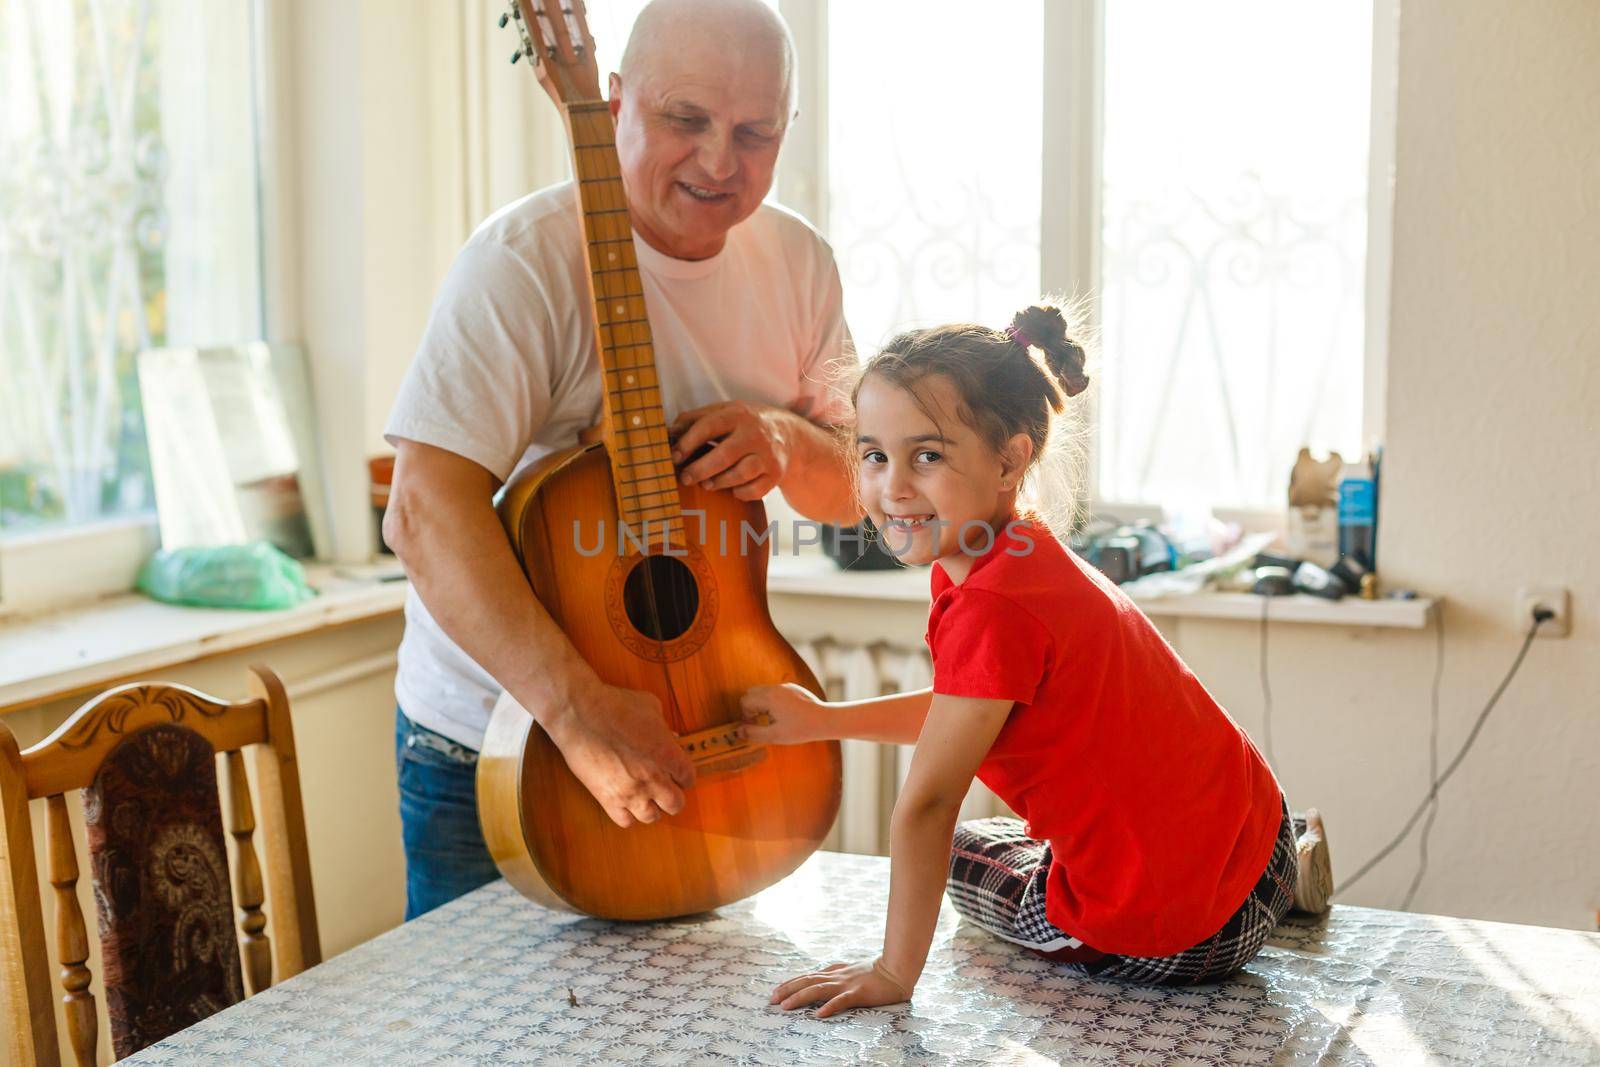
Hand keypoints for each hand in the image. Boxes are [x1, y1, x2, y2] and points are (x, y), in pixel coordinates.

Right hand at [544, 681, 695, 827]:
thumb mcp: (650, 706)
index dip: (683, 775)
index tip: (676, 772)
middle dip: (672, 796)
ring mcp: (630, 791)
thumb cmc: (615, 704)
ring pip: (652, 817)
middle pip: (676, 804)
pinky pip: (625, 821)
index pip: (689, 778)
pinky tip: (625, 801)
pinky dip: (628, 814)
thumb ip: (665, 727)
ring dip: (651, 807)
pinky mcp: (607, 799)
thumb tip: (671, 737)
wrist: (580, 714)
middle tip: (663, 786)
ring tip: (644, 796)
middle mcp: (653, 778)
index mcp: (668, 754)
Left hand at [670, 401, 794, 500]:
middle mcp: (755, 433)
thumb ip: (695, 419)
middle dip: (700, 470)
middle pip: (724, 455)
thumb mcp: (724, 412)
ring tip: (707, 483)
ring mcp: (768, 455)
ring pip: (740, 474)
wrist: (789, 435)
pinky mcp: (776, 474)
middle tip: (686, 478)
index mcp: (738, 414)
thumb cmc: (745, 424)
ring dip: (719, 482)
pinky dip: (740, 493)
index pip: (709, 426)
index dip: (688, 443)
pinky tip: (732, 488)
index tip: (674, 457)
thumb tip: (668, 434)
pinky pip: (755, 490)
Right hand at [741, 683, 832, 745]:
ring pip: (762, 690)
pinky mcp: (793, 687)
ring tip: (771, 718)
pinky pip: (775, 691)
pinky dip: (772, 700)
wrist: (825, 720)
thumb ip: (754, 733)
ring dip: (761, 703)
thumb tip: (738, 731)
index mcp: (769, 698)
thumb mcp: (775, 736)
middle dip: (750, 707)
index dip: (745, 715)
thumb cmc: (800, 729)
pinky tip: (784, 714)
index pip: (745, 701)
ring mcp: (785, 686)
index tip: (753, 726)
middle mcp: (775, 688)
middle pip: (751, 692)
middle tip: (759, 721)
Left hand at [770, 958, 911, 1017]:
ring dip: (800, 997)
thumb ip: (835, 973)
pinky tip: (819, 1014)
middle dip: (788, 990)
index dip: (790, 983)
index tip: (776, 991)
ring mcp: (847, 984)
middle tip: (771, 999)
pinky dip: (830, 1007)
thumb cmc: (874, 972)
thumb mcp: (850, 971)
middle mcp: (837, 977)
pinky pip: (842, 1001)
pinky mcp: (859, 993)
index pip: (807, 976)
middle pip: (807, 981)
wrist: (896, 970)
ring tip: (786, 1006)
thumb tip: (820, 976)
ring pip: (819, 990)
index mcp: (835, 972)